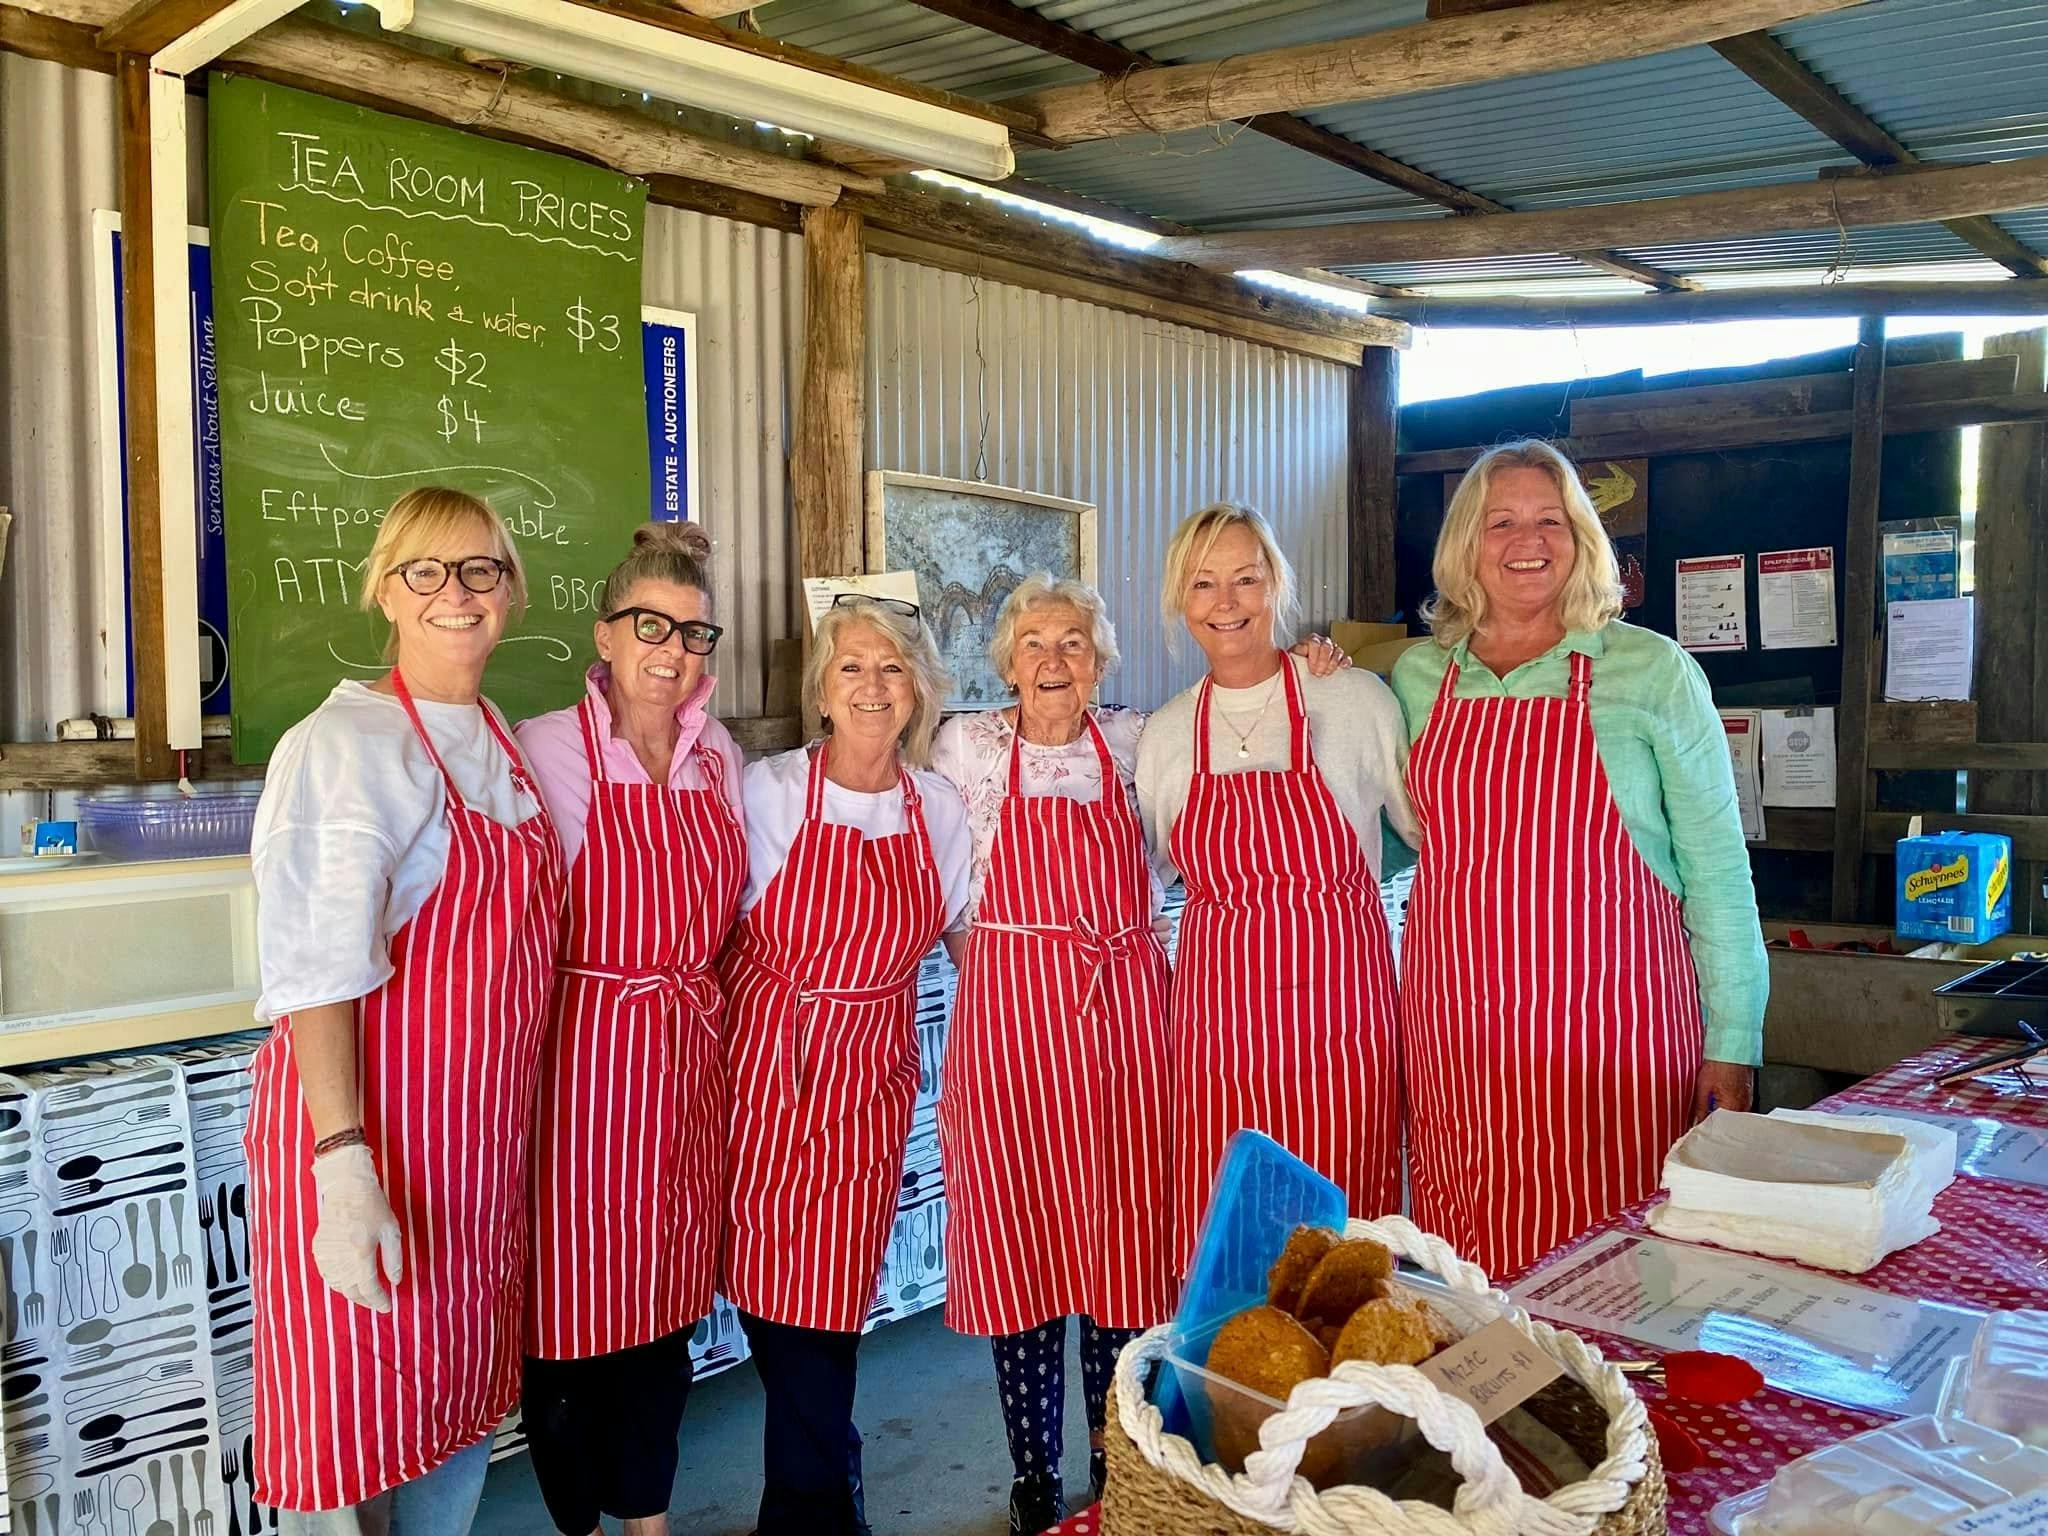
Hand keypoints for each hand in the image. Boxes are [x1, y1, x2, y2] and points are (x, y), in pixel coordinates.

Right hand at [309, 1142, 404, 1312]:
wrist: (346, 1187)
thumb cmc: (373, 1206)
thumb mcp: (391, 1231)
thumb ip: (394, 1259)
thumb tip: (396, 1282)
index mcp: (361, 1253)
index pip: (369, 1288)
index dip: (379, 1301)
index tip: (387, 1307)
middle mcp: (341, 1257)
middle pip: (352, 1291)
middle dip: (366, 1301)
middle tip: (378, 1303)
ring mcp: (327, 1254)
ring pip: (338, 1286)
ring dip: (352, 1294)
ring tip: (366, 1294)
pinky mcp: (319, 1249)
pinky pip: (327, 1275)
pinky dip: (339, 1283)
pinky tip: (349, 1282)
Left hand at [1290, 634, 1352, 676]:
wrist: (1302, 669)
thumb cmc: (1296, 663)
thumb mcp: (1291, 657)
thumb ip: (1292, 654)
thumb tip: (1290, 653)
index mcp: (1311, 639)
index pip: (1315, 643)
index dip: (1313, 657)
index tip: (1310, 668)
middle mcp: (1323, 642)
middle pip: (1327, 647)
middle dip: (1323, 662)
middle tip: (1317, 673)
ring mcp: (1333, 650)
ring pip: (1338, 651)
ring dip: (1332, 664)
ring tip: (1325, 673)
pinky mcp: (1340, 659)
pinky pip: (1346, 658)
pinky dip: (1345, 662)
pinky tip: (1342, 667)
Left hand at [1692, 1061, 1754, 1122]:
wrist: (1732, 1049)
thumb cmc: (1720, 1064)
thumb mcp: (1703, 1086)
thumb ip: (1700, 1107)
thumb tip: (1695, 1121)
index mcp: (1731, 1106)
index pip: (1718, 1126)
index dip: (1705, 1128)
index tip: (1696, 1128)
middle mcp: (1743, 1106)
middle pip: (1727, 1124)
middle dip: (1714, 1123)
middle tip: (1701, 1120)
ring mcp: (1747, 1101)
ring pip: (1733, 1117)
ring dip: (1722, 1116)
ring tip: (1710, 1109)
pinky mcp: (1748, 1095)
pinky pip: (1738, 1109)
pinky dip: (1728, 1109)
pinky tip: (1720, 1103)